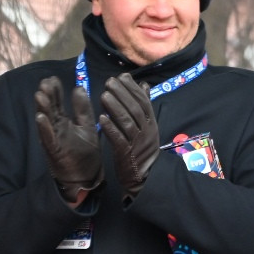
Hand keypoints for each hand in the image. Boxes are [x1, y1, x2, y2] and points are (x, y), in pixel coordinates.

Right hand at [34, 76, 102, 202]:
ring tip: (40, 95)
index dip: (55, 91)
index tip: (53, 78)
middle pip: (50, 110)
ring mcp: (54, 140)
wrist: (87, 177)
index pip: (58, 103)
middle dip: (47, 96)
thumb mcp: (87, 127)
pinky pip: (48, 138)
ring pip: (46, 122)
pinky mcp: (54, 151)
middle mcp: (56, 129)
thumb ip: (83, 109)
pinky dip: (44, 128)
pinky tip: (40, 117)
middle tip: (45, 82)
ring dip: (43, 109)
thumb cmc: (85, 153)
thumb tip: (78, 87)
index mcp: (64, 122)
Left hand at [99, 73, 159, 200]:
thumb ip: (144, 106)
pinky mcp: (126, 154)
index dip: (133, 89)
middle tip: (109, 82)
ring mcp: (137, 143)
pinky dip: (111, 128)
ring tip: (103, 95)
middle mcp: (146, 131)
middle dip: (122, 94)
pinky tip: (101, 118)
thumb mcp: (147, 126)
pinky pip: (119, 140)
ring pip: (127, 123)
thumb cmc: (142, 149)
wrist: (144, 177)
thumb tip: (144, 85)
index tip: (122, 77)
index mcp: (151, 124)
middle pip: (135, 110)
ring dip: (115, 108)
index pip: (144, 102)